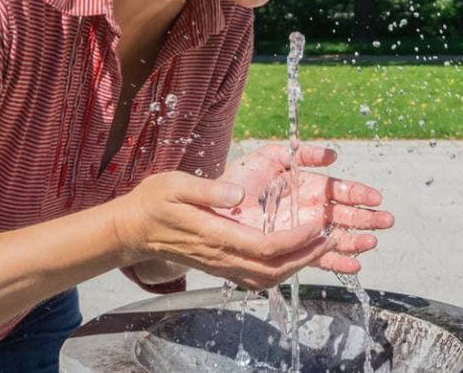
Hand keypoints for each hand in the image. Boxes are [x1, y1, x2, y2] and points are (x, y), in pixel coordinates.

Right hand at [113, 170, 334, 289]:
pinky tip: (294, 257)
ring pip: (266, 278)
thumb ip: (208, 188)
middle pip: (272, 269)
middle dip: (306, 257)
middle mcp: (220, 256)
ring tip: (319, 247)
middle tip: (331, 239)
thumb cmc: (153, 202)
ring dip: (297, 267)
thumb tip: (239, 192)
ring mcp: (220, 265)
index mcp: (214, 235)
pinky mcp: (220, 267)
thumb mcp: (175, 184)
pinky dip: (280, 271)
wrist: (131, 230)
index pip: (264, 247)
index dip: (295, 240)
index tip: (316, 225)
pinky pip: (256, 278)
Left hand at [220, 144, 393, 273]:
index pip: (340, 190)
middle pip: (344, 215)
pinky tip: (352, 265)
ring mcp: (302, 230)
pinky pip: (317, 258)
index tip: (375, 197)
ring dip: (355, 241)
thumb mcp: (271, 157)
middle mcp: (310, 209)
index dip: (358, 193)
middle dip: (366, 218)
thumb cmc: (241, 178)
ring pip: (335, 237)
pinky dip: (336, 262)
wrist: (213, 206)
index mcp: (309, 186)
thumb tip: (332, 155)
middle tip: (386, 221)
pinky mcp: (291, 248)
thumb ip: (301, 152)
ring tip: (372, 243)